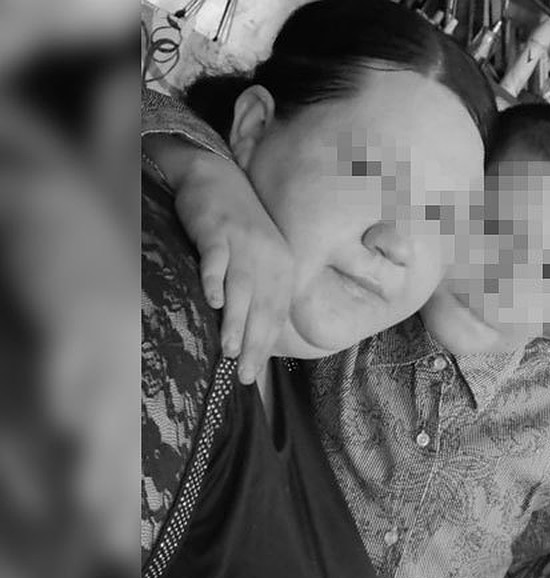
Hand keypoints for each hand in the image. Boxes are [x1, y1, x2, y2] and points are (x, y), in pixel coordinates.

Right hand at [174, 151, 294, 383]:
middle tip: (244, 374)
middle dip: (255, 343)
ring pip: (244, 287)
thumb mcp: (259, 261)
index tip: (252, 374)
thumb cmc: (237, 230)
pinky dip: (215, 278)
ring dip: (237, 319)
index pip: (276, 314)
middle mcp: (269, 256)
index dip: (265, 346)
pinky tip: (213, 300)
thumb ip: (259, 294)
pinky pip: (218, 257)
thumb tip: (252, 340)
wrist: (216, 178)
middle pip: (263, 305)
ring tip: (230, 349)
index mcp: (282, 268)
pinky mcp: (217, 229)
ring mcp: (244, 242)